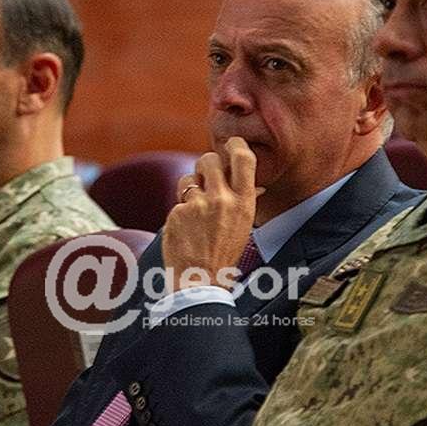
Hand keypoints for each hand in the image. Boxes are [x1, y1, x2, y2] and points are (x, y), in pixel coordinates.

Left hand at [162, 137, 261, 292]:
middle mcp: (223, 200)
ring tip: (195, 211)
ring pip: (188, 178)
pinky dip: (180, 212)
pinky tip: (186, 230)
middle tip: (205, 179)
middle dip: (204, 166)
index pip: (243, 159)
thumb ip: (241, 199)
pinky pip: (177, 201)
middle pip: (209, 159)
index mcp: (244, 203)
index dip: (235, 145)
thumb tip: (248, 179)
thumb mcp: (243, 225)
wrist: (200, 281)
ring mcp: (198, 206)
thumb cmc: (224, 254)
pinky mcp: (178, 213)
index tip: (231, 144)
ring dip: (189, 188)